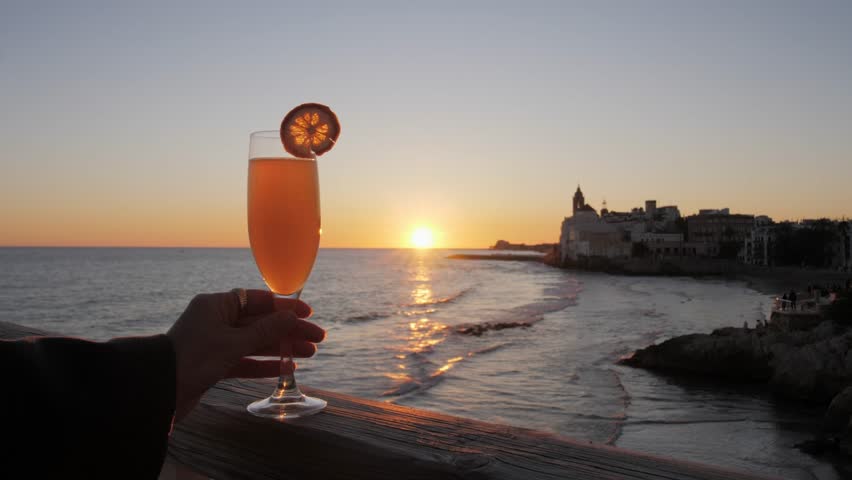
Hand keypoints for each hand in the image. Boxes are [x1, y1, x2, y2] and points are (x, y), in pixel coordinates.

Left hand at [166, 290, 324, 421]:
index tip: (308, 313)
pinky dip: (264, 364)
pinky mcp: (214, 365)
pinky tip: (287, 368)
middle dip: (289, 330)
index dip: (285, 306)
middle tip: (318, 338)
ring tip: (310, 353)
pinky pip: (245, 361)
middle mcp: (216, 320)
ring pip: (255, 343)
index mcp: (216, 305)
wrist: (159, 391)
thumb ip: (265, 330)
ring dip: (282, 348)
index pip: (258, 300)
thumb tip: (293, 317)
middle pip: (261, 322)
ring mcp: (215, 343)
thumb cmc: (193, 359)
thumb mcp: (233, 342)